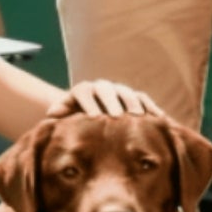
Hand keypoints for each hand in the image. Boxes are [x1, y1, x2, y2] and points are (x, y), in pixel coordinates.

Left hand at [49, 79, 164, 117]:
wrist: (89, 118)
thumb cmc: (74, 123)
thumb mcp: (64, 119)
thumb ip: (58, 115)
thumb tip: (52, 114)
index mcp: (82, 91)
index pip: (83, 92)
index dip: (88, 103)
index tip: (94, 117)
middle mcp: (101, 88)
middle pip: (107, 90)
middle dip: (112, 102)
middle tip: (117, 116)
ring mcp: (118, 91)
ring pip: (127, 92)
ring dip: (133, 103)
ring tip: (139, 117)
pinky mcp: (133, 97)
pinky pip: (143, 98)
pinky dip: (150, 106)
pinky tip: (159, 117)